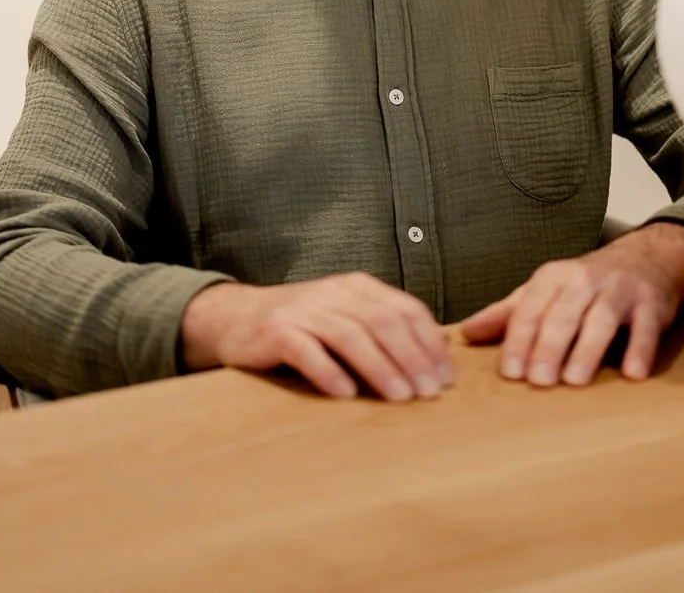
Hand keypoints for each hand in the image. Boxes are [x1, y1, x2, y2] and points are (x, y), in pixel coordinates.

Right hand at [180, 272, 452, 402]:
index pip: (405, 309)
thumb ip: (387, 329)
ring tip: (399, 396)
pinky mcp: (276, 331)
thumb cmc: (304, 326)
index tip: (445, 377)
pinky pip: (305, 349)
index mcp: (358, 287)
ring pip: (350, 335)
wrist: (238, 318)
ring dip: (379, 367)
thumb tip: (442, 351)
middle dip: (411, 357)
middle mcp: (334, 293)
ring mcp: (304, 310)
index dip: (428, 342)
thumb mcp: (348, 317)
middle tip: (429, 392)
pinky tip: (345, 394)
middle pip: (382, 321)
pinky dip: (327, 371)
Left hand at [460, 224, 683, 387]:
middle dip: (549, 346)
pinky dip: (640, 349)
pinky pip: (645, 327)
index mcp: (552, 278)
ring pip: (601, 318)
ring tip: (575, 380)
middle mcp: (584, 280)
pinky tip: (633, 373)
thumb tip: (465, 333)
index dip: (519, 339)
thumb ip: (508, 313)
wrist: (645, 260)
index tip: (511, 372)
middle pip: (563, 314)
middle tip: (539, 380)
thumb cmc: (585, 284)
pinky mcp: (651, 304)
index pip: (530, 309)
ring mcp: (619, 291)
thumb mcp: (545, 291)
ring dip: (588, 349)